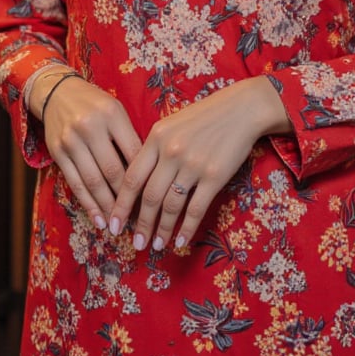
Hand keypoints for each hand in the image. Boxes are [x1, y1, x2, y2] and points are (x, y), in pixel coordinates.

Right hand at [33, 73, 142, 225]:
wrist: (58, 93)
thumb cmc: (96, 105)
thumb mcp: (117, 111)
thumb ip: (130, 138)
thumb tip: (149, 175)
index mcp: (112, 115)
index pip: (133, 153)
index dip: (145, 179)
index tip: (155, 200)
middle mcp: (90, 127)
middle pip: (113, 171)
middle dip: (127, 199)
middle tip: (140, 221)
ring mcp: (71, 140)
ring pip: (93, 181)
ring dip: (107, 207)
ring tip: (119, 226)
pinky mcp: (57, 152)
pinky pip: (75, 183)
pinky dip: (88, 204)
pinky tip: (98, 218)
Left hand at [108, 76, 290, 252]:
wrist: (241, 109)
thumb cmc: (204, 116)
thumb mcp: (171, 124)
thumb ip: (154, 149)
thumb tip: (136, 181)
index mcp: (156, 137)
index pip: (132, 178)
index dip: (121, 205)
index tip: (113, 225)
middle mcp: (171, 152)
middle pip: (149, 196)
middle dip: (140, 225)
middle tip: (135, 244)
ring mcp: (193, 164)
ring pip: (171, 206)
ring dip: (162, 230)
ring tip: (156, 245)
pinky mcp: (214, 176)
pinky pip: (196, 208)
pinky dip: (186, 227)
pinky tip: (180, 241)